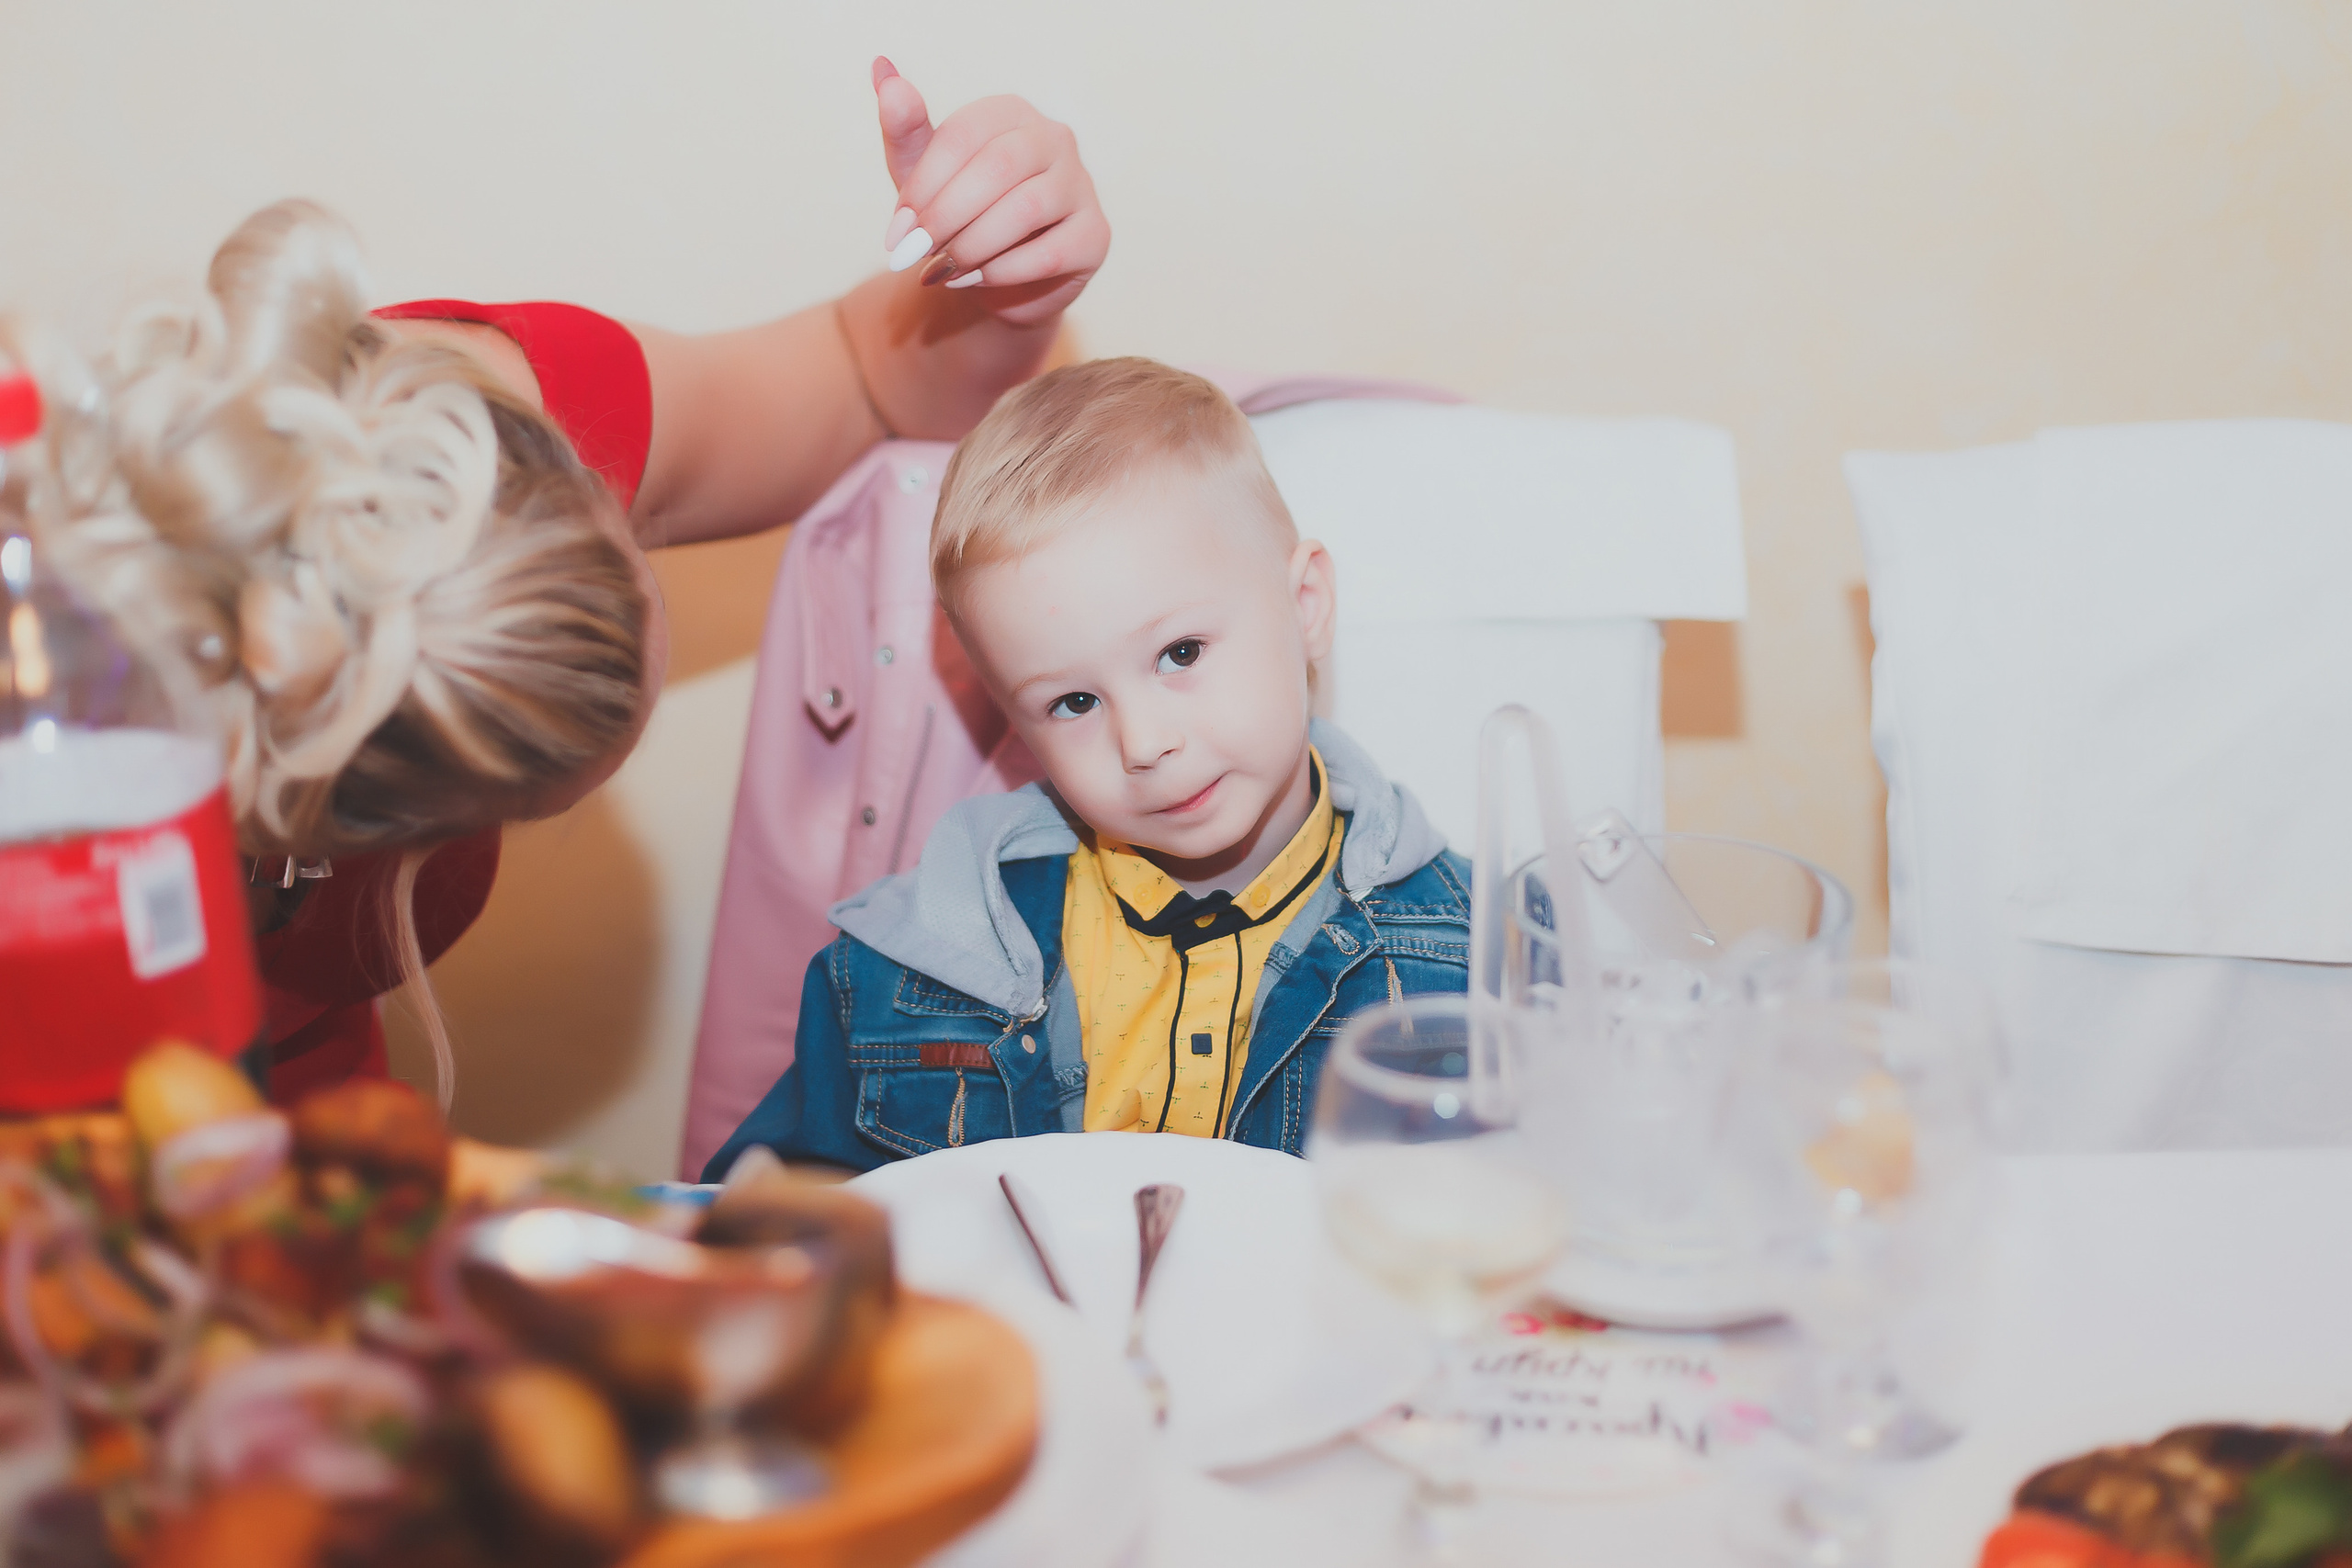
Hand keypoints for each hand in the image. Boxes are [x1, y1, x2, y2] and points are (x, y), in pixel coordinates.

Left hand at [873, 58, 1109, 327]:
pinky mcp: (1096, 235)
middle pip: (999, 167)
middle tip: (913, 254)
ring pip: (1026, 209)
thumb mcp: (922, 175)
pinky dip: (1001, 271)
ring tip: (942, 268)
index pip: (965, 134)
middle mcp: (1055, 138)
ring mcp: (1082, 185)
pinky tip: (972, 280)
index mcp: (1011, 112)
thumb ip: (904, 128)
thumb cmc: (957, 215)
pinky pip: (1049, 254)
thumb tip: (882, 67)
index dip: (925, 184)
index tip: (896, 231)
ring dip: (972, 245)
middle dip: (947, 216)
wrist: (993, 278)